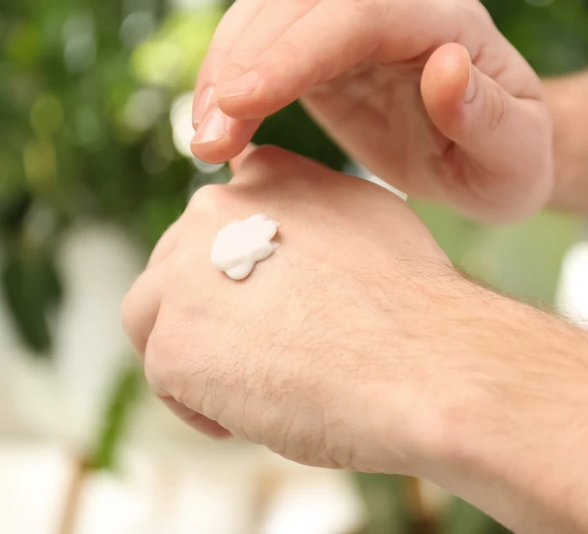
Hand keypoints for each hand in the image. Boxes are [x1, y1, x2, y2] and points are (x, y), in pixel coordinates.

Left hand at [121, 146, 462, 472]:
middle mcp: (215, 210)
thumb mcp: (368, 219)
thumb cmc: (413, 305)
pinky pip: (167, 380)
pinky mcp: (173, 345)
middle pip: (177, 266)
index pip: (219, 216)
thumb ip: (312, 210)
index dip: (234, 266)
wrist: (427, 363)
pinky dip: (202, 404)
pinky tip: (255, 415)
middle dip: (209, 310)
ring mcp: (185, 276)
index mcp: (267, 175)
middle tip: (264, 353)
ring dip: (196, 351)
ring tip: (253, 387)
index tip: (263, 304)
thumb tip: (291, 227)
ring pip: (155, 317)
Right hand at [190, 0, 552, 222]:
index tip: (241, 101)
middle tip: (208, 142)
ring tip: (205, 141)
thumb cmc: (511, 163)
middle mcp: (399, 8)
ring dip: (224, 70)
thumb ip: (488, 116)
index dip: (295, 51)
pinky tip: (219, 126)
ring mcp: (359, 25)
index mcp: (448, 24)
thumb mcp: (516, 158)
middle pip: (301, 4)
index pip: (362, 17)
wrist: (493, 158)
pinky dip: (232, 80)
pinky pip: (265, 44)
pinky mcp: (329, 53)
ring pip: (271, 13)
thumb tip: (445, 63)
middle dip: (243, 66)